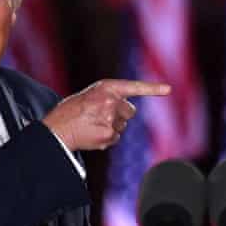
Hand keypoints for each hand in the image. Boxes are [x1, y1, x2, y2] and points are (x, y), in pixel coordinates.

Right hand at [42, 79, 170, 150]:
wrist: (56, 129)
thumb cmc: (70, 111)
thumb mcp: (89, 95)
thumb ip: (108, 98)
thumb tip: (126, 110)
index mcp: (106, 88)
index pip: (133, 86)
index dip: (152, 88)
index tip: (168, 89)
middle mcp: (111, 101)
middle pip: (130, 111)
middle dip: (120, 114)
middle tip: (99, 115)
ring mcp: (111, 119)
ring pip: (122, 126)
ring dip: (111, 126)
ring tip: (92, 125)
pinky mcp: (110, 135)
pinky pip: (116, 138)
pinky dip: (107, 138)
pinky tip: (92, 134)